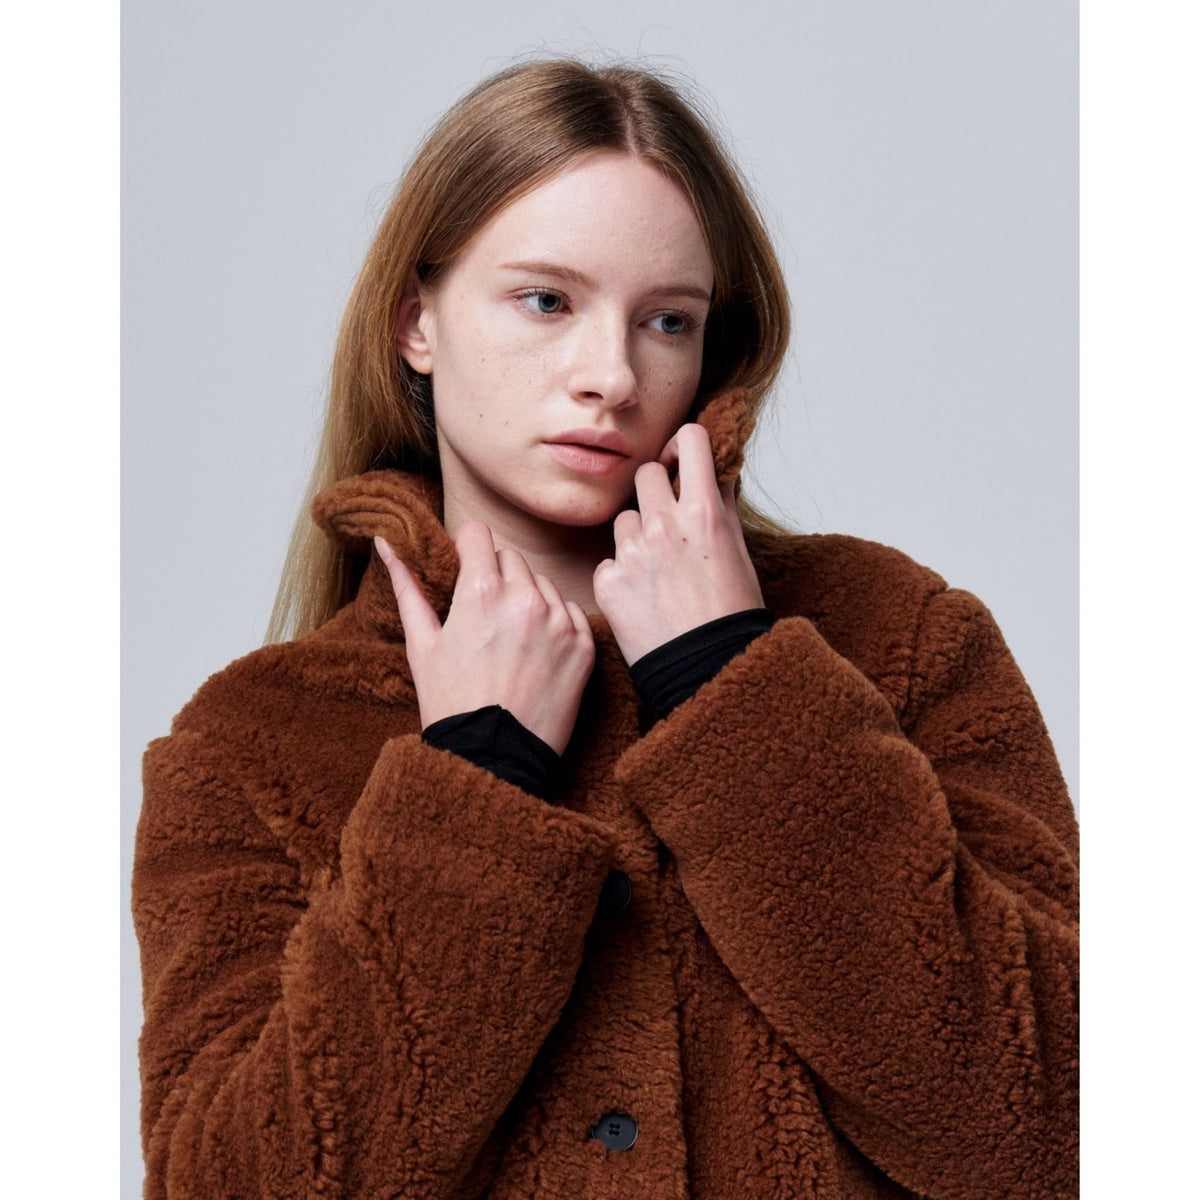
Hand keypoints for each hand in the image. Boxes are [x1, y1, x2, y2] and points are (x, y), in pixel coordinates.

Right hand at [375, 523, 595, 755]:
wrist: (495, 759)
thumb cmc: (451, 703)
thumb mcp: (421, 645)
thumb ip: (407, 587)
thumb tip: (387, 543)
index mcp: (481, 592)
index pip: (478, 534)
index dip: (466, 549)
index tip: (464, 568)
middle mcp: (525, 598)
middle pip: (511, 558)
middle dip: (495, 576)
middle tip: (483, 616)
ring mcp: (559, 621)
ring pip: (542, 584)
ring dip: (527, 599)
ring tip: (510, 640)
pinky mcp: (583, 645)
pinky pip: (570, 612)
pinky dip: (555, 624)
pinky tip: (534, 653)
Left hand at [593, 423, 764, 664]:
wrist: (705, 670)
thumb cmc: (730, 615)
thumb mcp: (738, 553)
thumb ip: (721, 506)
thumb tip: (714, 472)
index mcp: (703, 513)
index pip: (689, 440)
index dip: (685, 445)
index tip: (683, 459)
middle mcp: (664, 525)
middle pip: (645, 474)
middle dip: (655, 490)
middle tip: (668, 520)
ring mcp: (631, 553)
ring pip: (623, 520)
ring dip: (636, 536)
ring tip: (658, 573)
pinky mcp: (608, 581)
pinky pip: (609, 561)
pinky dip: (621, 574)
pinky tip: (642, 598)